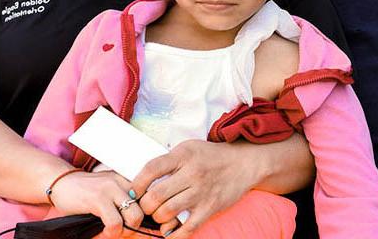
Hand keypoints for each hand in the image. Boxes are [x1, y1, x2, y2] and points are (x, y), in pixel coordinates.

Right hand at [50, 170, 143, 237]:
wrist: (62, 182)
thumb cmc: (86, 192)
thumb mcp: (110, 193)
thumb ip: (125, 202)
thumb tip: (143, 225)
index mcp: (129, 179)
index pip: (150, 199)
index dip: (146, 217)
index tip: (137, 225)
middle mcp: (124, 181)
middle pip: (146, 209)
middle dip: (136, 225)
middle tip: (122, 229)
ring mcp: (112, 189)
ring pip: (134, 217)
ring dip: (124, 231)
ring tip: (112, 231)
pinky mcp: (99, 199)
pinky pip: (115, 223)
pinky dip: (110, 233)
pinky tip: (103, 230)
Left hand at [131, 140, 259, 237]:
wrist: (244, 162)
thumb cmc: (212, 156)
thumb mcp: (189, 148)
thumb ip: (168, 161)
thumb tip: (141, 181)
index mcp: (184, 155)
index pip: (151, 170)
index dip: (137, 184)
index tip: (134, 192)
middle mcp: (192, 173)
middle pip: (156, 196)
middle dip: (145, 205)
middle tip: (147, 206)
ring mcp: (201, 192)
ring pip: (167, 213)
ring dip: (157, 218)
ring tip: (159, 214)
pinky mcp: (210, 208)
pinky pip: (186, 229)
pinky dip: (173, 235)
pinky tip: (168, 231)